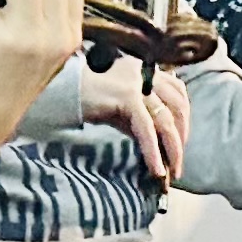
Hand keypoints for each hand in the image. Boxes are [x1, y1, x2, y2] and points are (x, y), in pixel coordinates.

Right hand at [78, 58, 192, 178]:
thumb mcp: (120, 108)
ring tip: (171, 172)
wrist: (57, 92)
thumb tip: (161, 144)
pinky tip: (155, 169)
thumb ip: (141, 118)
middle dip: (181, 137)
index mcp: (144, 69)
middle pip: (177, 106)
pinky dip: (153, 151)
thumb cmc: (86, 101)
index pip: (178, 91)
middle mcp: (143, 72)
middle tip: (178, 162)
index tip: (181, 141)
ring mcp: (135, 82)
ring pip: (165, 120)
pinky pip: (146, 129)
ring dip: (173, 150)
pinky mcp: (126, 96)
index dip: (184, 118)